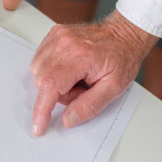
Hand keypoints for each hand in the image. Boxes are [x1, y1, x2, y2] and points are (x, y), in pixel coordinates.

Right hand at [30, 11, 157, 134]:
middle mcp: (64, 43)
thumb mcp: (114, 88)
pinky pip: (40, 59)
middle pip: (42, 80)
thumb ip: (90, 106)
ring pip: (38, 70)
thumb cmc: (122, 58)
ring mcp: (58, 36)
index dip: (41, 109)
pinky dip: (51, 70)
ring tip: (77, 77)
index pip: (50, 85)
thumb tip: (68, 119)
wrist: (123, 34)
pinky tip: (69, 68)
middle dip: (58, 94)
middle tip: (82, 89)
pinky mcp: (54, 34)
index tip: (38, 127)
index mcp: (81, 57)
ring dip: (54, 82)